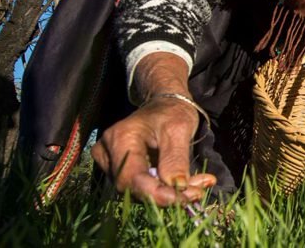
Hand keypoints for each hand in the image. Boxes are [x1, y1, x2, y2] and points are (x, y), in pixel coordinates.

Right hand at [90, 52, 216, 204]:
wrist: (165, 105)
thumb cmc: (172, 112)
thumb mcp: (179, 129)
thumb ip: (175, 158)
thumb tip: (177, 188)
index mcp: (121, 138)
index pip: (132, 177)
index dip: (156, 194)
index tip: (184, 199)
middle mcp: (108, 152)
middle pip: (132, 188)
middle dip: (166, 195)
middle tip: (197, 193)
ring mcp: (110, 162)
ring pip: (137, 191)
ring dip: (168, 193)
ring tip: (196, 187)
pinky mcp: (119, 169)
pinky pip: (140, 187)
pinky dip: (164, 189)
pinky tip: (185, 185)